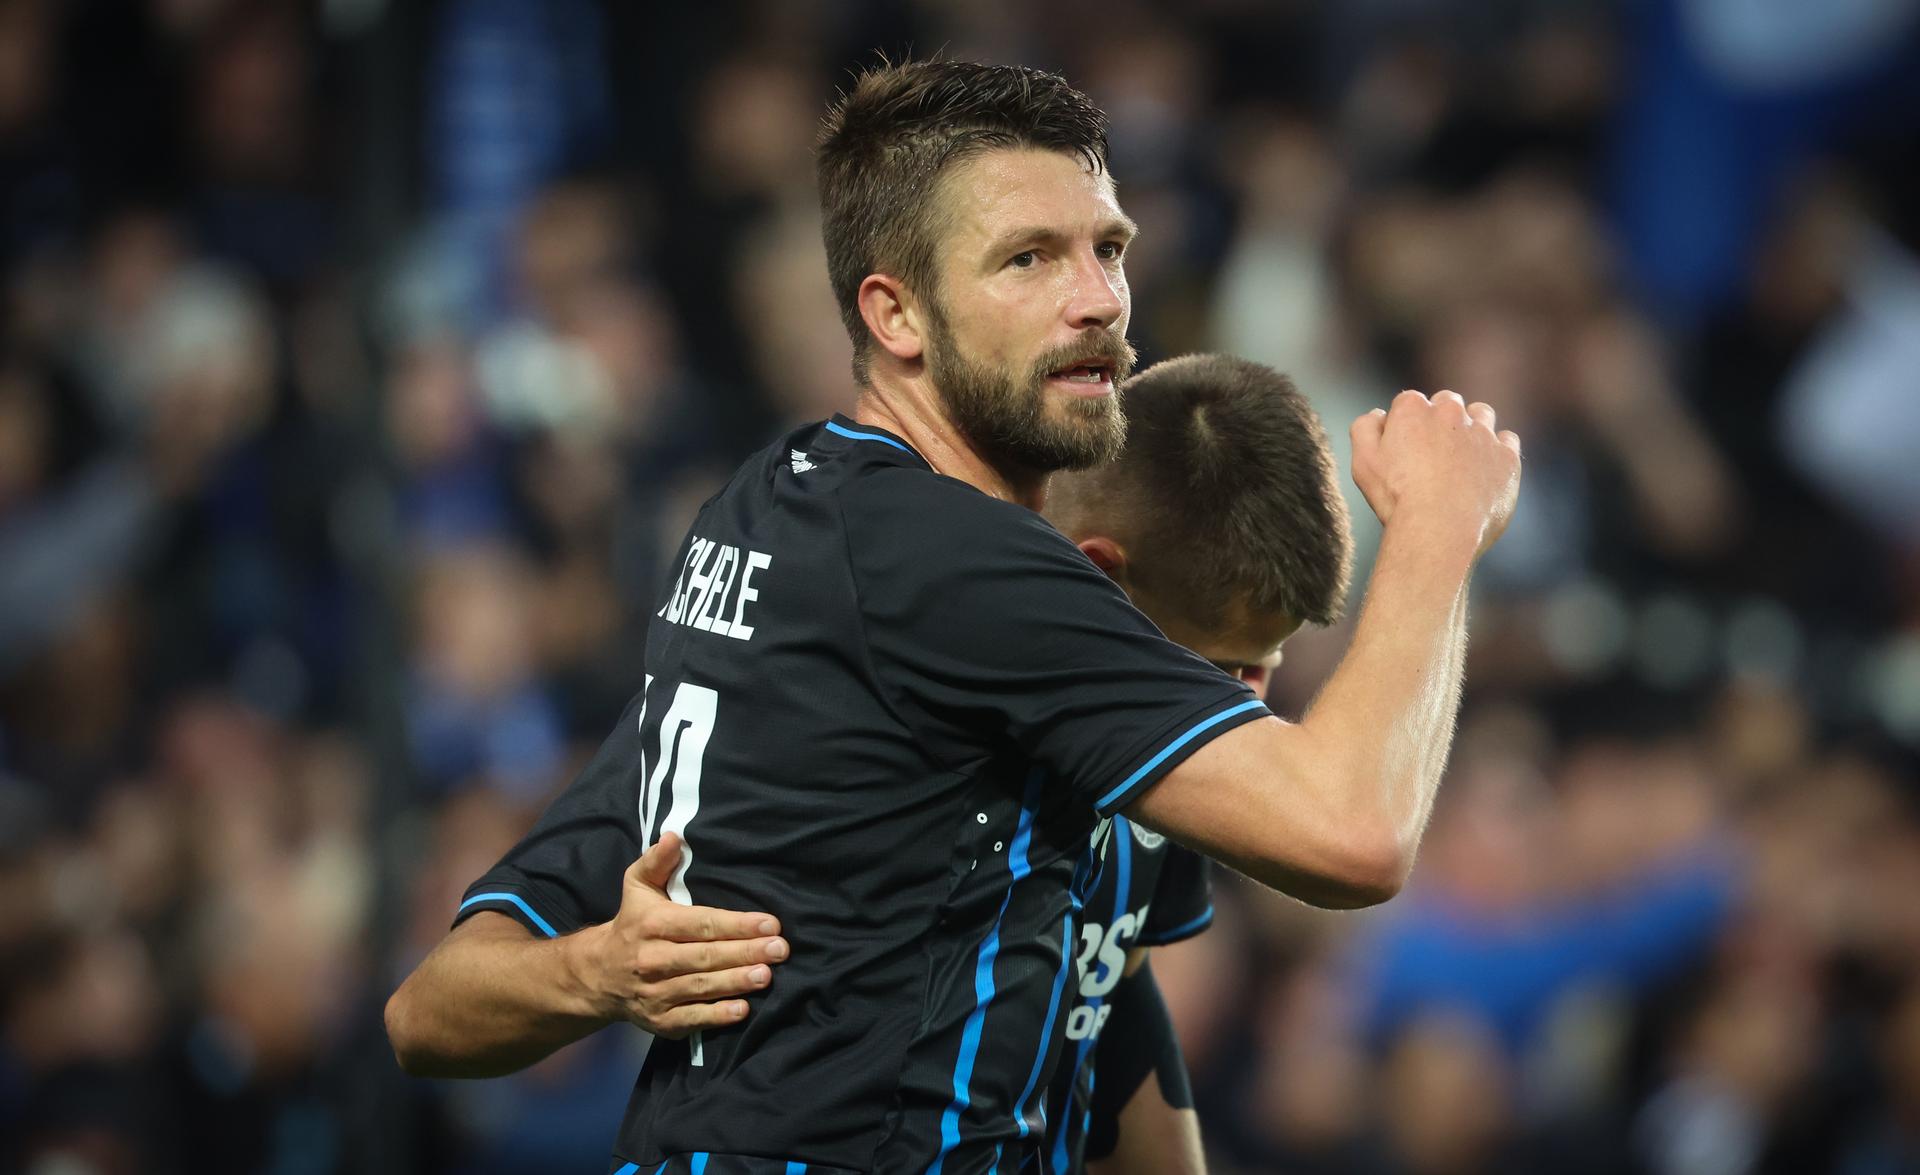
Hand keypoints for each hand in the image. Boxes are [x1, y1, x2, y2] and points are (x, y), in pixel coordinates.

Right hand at [573, 833, 787, 1037]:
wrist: (598, 975)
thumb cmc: (631, 924)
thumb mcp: (636, 886)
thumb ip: (657, 861)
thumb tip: (674, 837)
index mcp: (652, 924)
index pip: (700, 924)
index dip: (736, 924)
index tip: (769, 923)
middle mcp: (652, 960)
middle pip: (705, 956)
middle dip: (745, 952)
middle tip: (779, 949)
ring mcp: (655, 993)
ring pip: (701, 987)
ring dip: (736, 982)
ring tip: (767, 975)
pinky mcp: (660, 1021)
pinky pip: (691, 1019)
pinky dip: (716, 1017)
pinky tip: (743, 1009)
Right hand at [1350, 389, 1521, 556]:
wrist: (1439, 531)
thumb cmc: (1396, 498)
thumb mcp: (1363, 462)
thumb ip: (1365, 428)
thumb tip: (1379, 414)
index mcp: (1413, 408)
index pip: (1408, 403)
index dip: (1404, 425)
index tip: (1402, 451)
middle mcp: (1450, 412)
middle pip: (1446, 403)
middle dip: (1439, 421)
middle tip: (1431, 456)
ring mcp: (1483, 433)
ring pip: (1480, 414)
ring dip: (1471, 428)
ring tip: (1460, 459)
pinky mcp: (1506, 456)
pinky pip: (1507, 441)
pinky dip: (1497, 451)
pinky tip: (1484, 470)